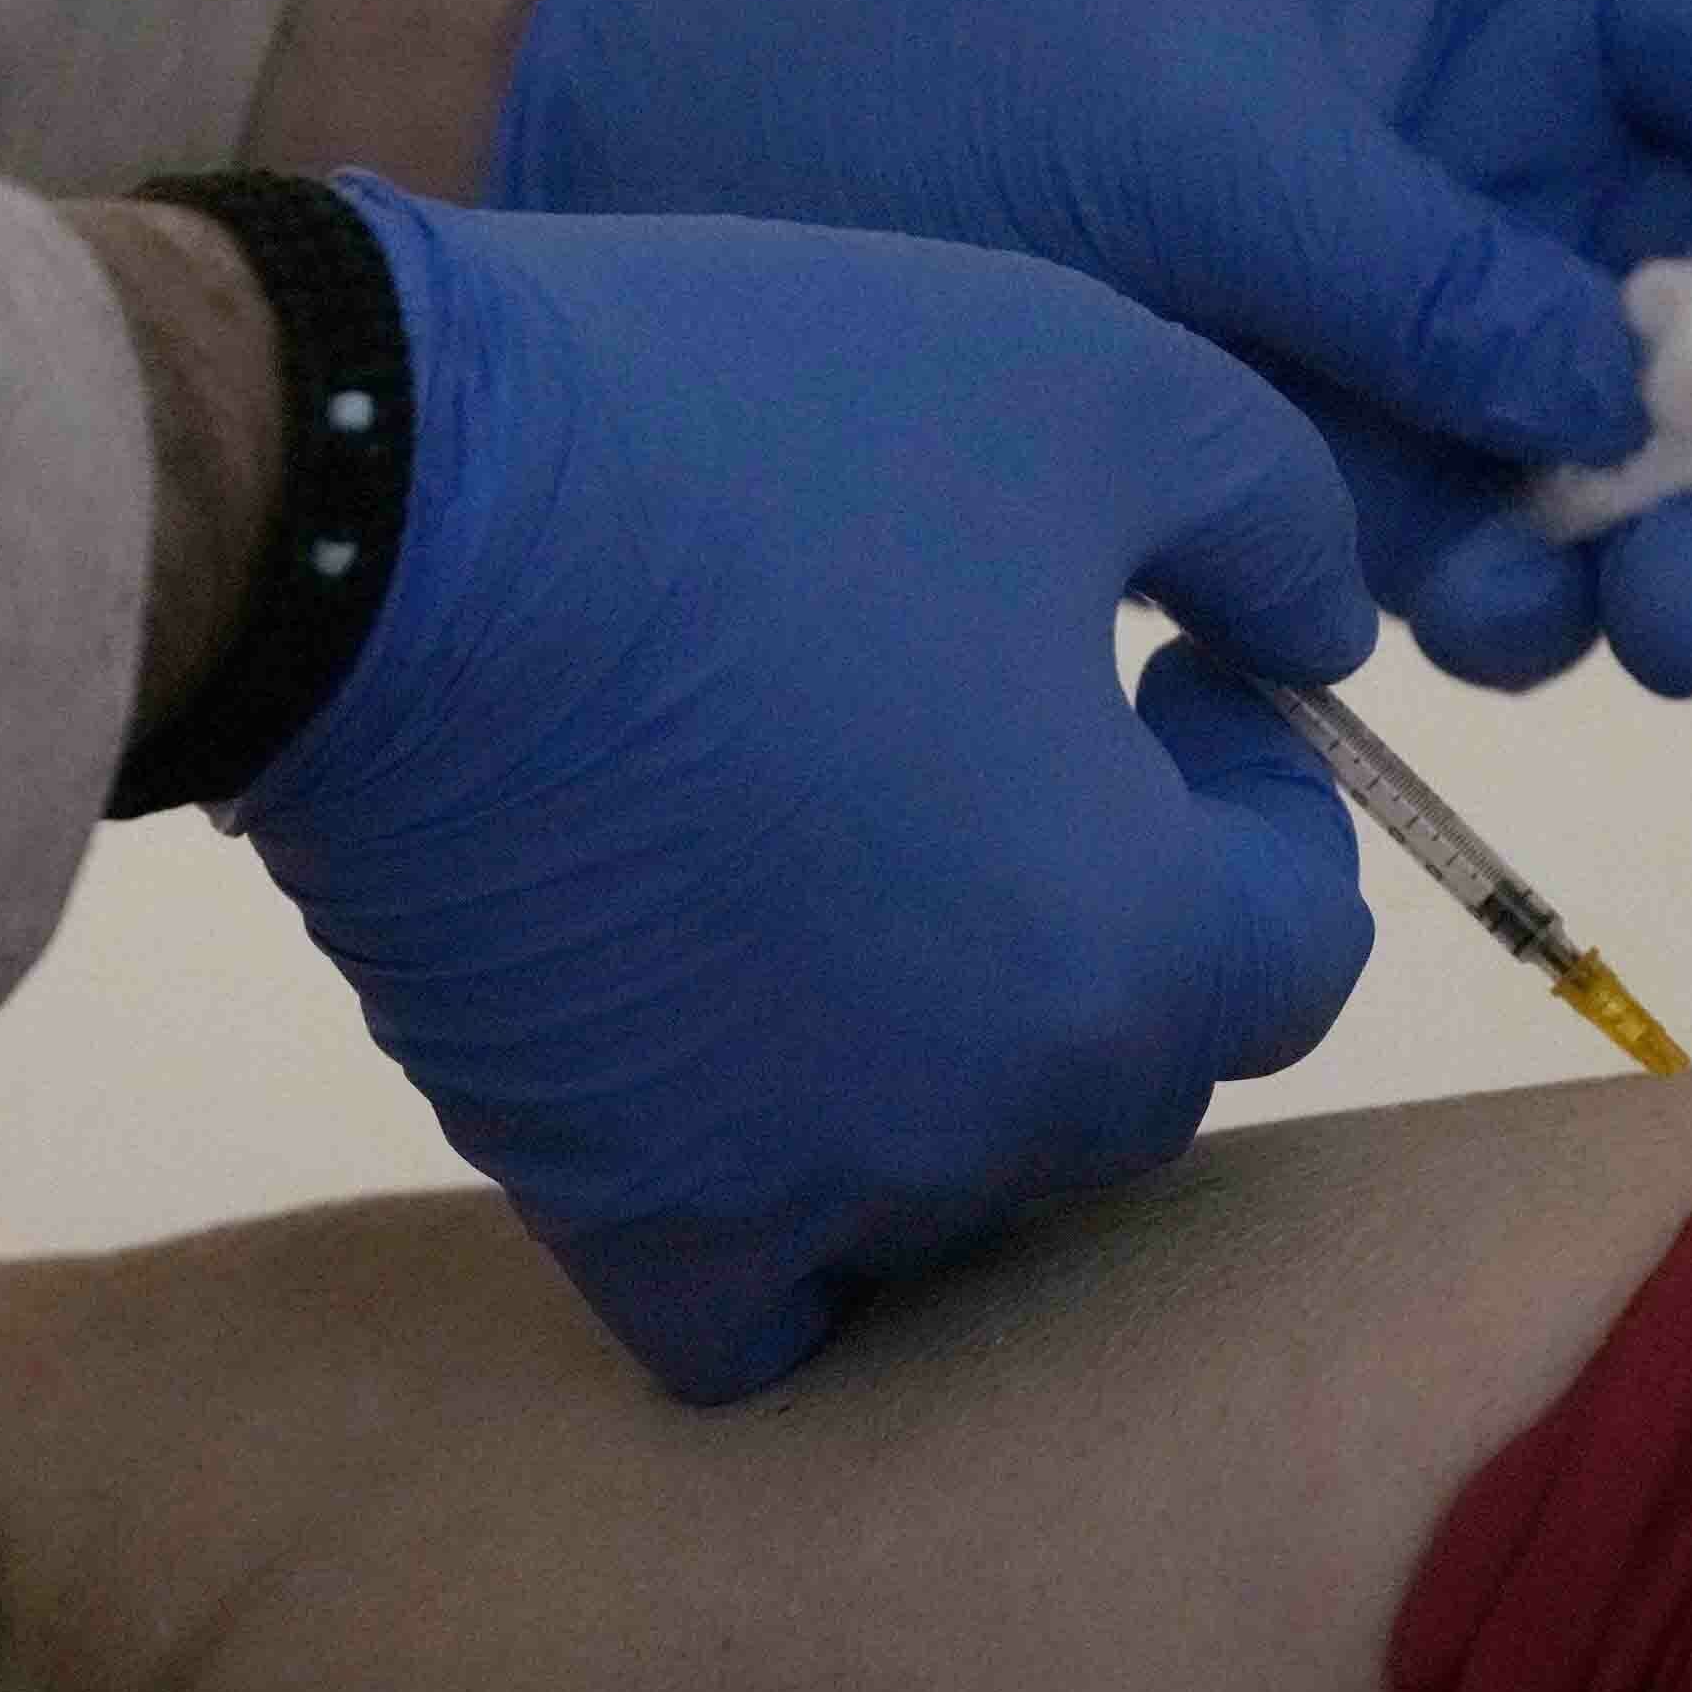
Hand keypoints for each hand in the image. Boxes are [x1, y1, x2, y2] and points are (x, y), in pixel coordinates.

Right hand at [243, 186, 1377, 1401]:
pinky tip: (753, 1066)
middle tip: (1006, 756)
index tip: (1159, 686)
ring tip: (864, 870)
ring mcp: (796, 1192)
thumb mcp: (1092, 381)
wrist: (368, 512)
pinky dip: (792, 1227)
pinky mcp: (622, 1215)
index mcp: (1129, 950)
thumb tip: (1323, 648)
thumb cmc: (751, 423)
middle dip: (1116, 923)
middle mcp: (983, 1121)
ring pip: (962, 1183)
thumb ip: (1276, 523)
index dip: (1256, 804)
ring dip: (959, 1056)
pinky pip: (766, 1310)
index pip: (1300, 948)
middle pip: (1134, 1074)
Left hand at [498, 0, 1691, 698]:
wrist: (692, 173)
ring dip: (1676, 557)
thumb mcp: (1195, 128)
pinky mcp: (1350, 475)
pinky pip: (1499, 557)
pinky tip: (1478, 638)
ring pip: (1644, 460)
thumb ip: (1420, 264)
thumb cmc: (939, 66)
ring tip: (1647, 639)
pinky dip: (1525, 611)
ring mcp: (1436, 332)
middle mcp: (1507, 162)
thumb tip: (1628, 399)